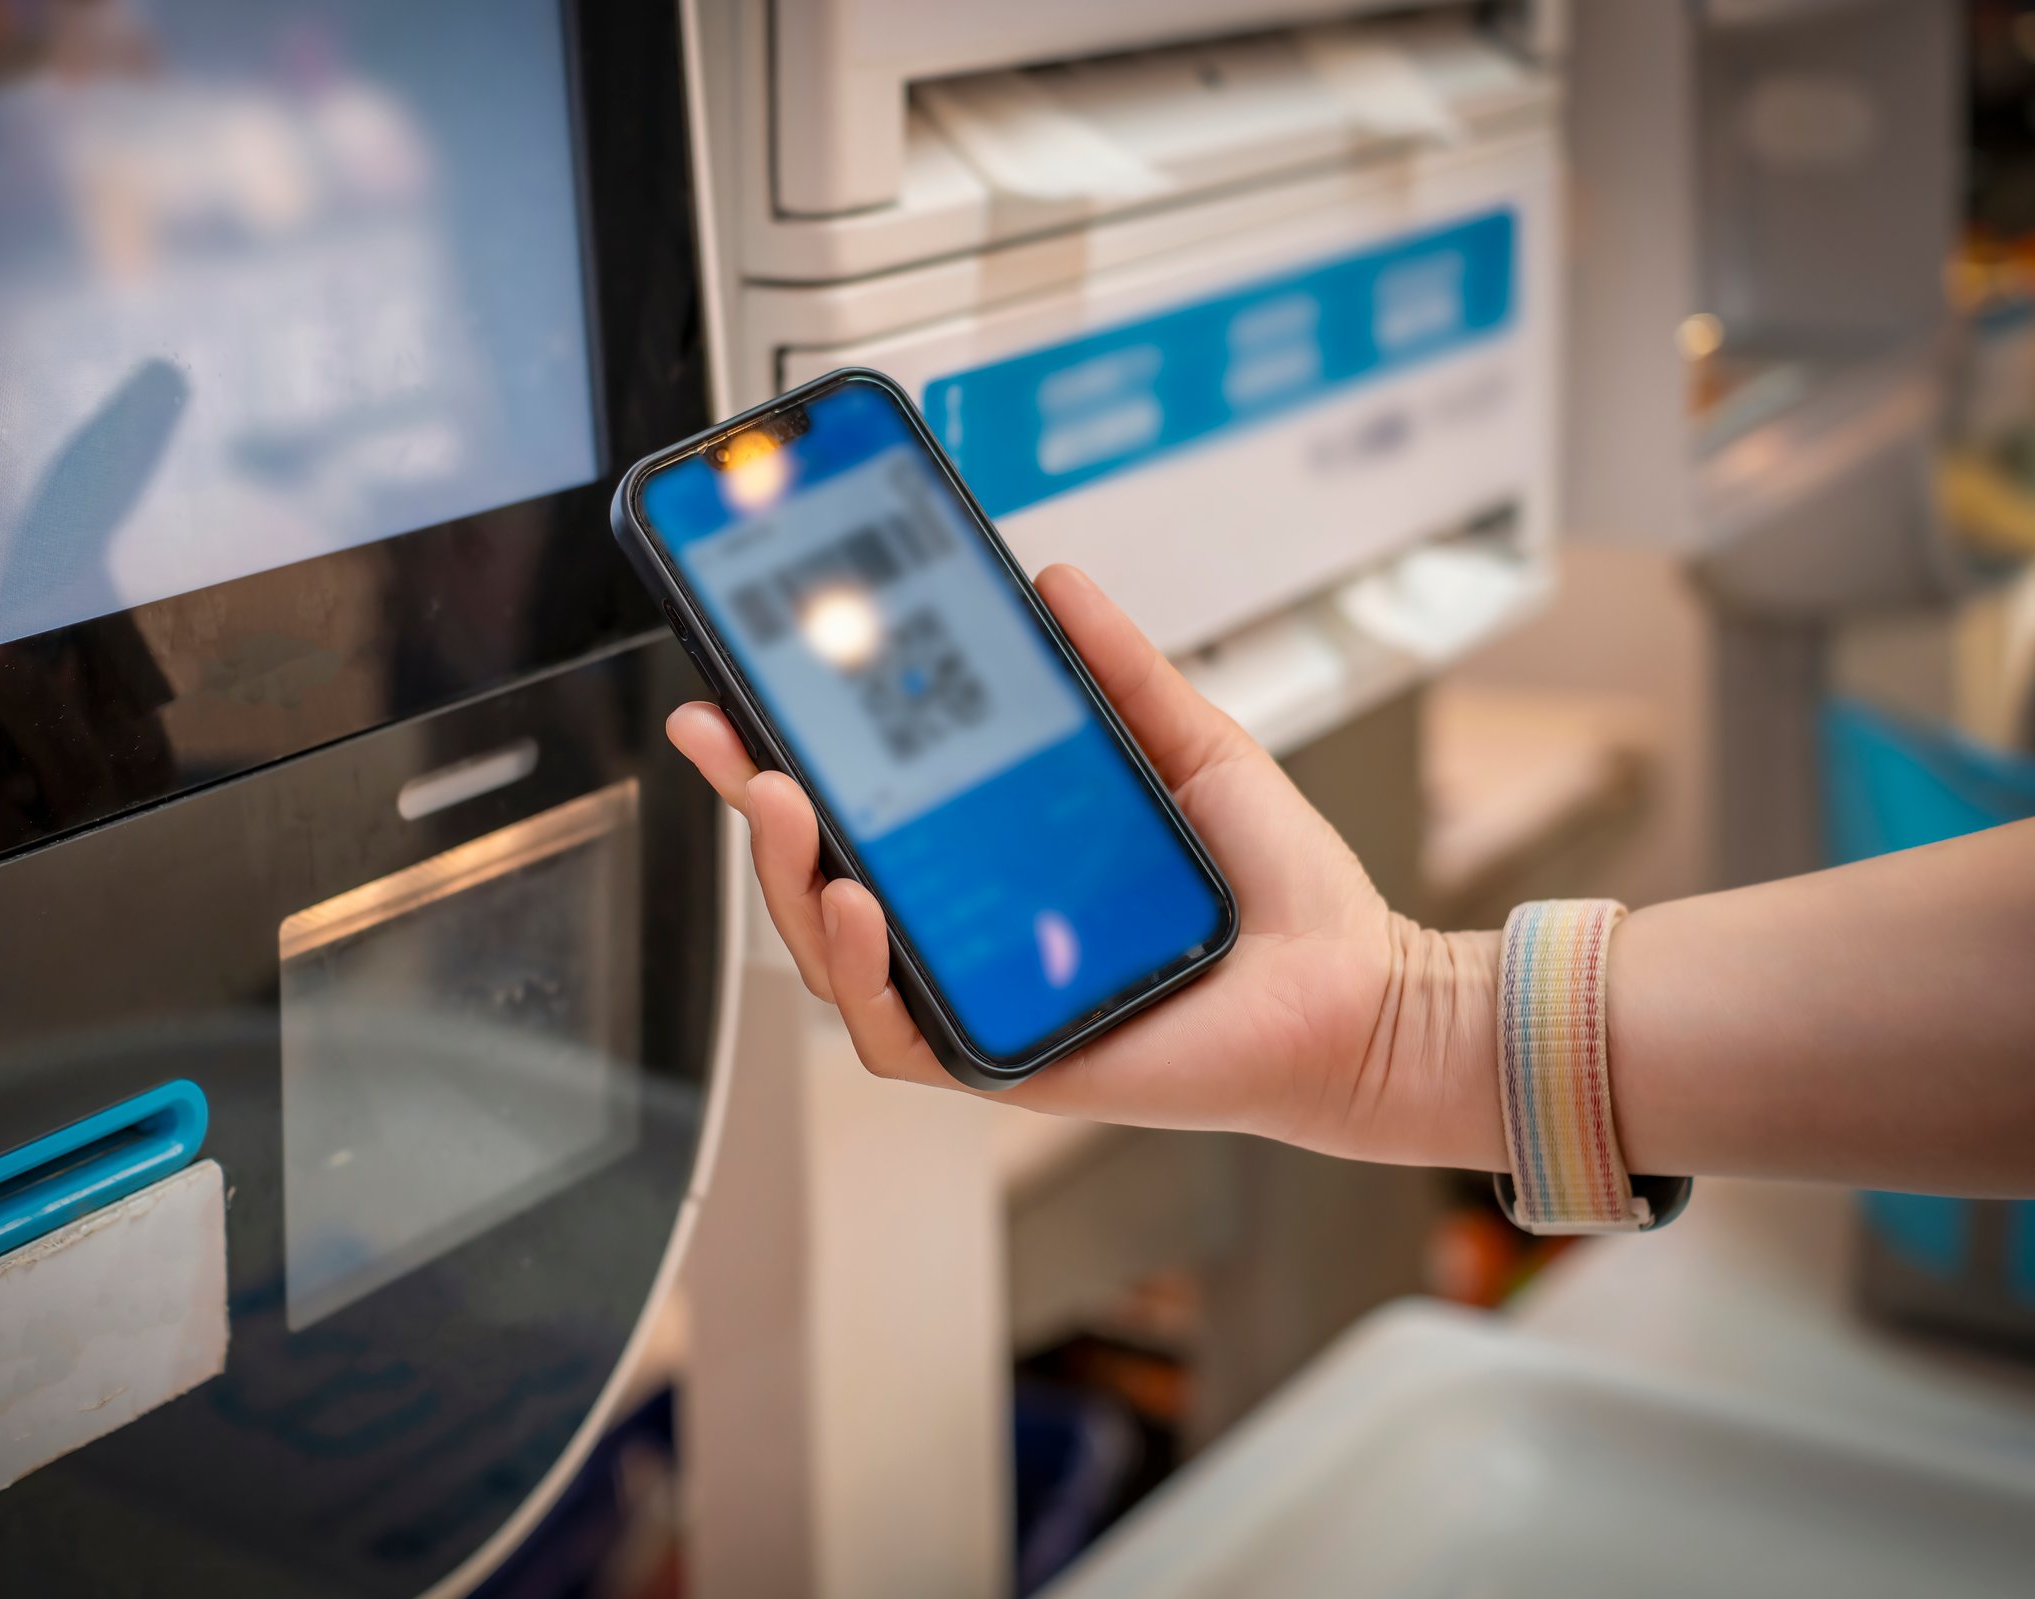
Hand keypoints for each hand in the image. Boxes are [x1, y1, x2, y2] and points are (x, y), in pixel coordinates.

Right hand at [668, 564, 1506, 1170]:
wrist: (1353, 990)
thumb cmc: (1274, 893)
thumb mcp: (1188, 746)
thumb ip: (1118, 669)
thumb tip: (1053, 580)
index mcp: (992, 861)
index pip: (863, 807)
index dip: (785, 754)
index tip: (737, 690)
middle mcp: (968, 932)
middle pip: (818, 880)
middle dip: (755, 808)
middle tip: (734, 738)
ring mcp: (976, 1000)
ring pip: (834, 959)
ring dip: (788, 882)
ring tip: (784, 809)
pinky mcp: (1003, 1063)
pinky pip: (897, 1036)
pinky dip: (862, 975)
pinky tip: (857, 906)